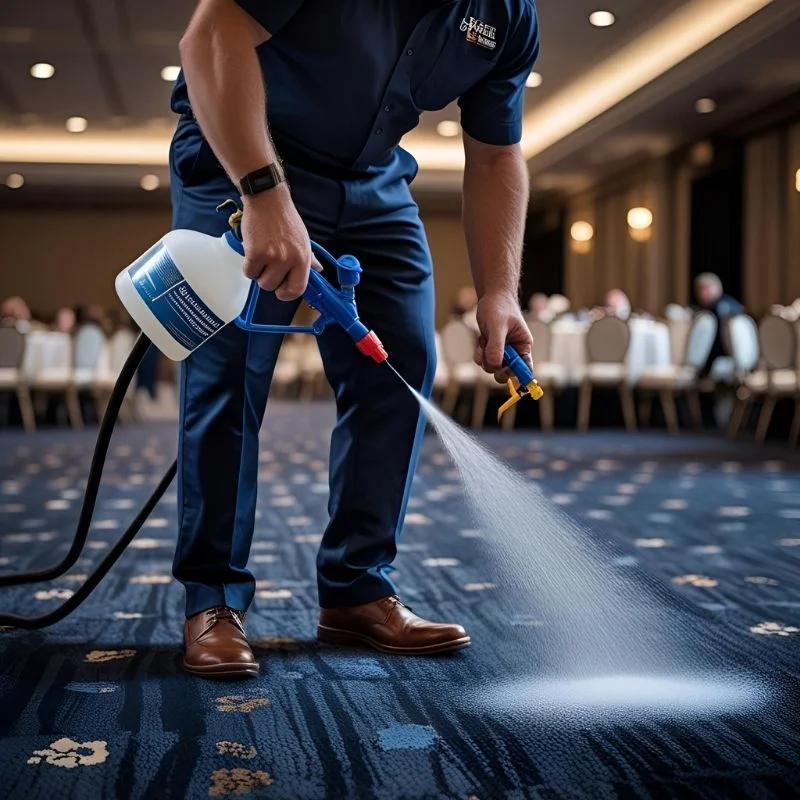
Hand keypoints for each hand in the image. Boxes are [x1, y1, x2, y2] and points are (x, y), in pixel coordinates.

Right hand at [240, 186, 320, 300]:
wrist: (267, 200)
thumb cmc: (285, 219)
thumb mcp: (303, 239)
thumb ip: (309, 258)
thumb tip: (318, 269)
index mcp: (303, 258)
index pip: (298, 289)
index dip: (287, 294)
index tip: (281, 291)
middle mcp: (289, 260)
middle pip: (274, 287)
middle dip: (268, 280)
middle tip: (268, 265)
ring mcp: (272, 257)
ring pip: (261, 282)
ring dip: (258, 273)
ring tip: (261, 257)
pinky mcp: (255, 253)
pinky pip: (248, 272)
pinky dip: (248, 266)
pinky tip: (252, 252)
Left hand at [474, 291, 533, 382]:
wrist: (490, 297)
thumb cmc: (499, 307)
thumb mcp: (497, 326)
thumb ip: (497, 346)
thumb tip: (494, 366)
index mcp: (524, 346)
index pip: (525, 368)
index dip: (518, 376)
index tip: (506, 376)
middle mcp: (514, 351)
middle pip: (507, 372)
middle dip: (496, 367)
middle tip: (489, 361)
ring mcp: (502, 351)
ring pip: (492, 367)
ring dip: (485, 358)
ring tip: (484, 342)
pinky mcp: (491, 349)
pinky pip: (483, 360)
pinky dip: (480, 354)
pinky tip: (481, 341)